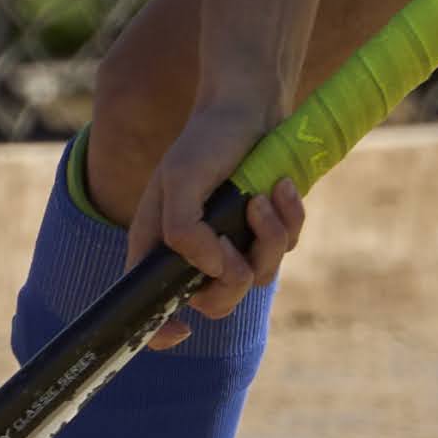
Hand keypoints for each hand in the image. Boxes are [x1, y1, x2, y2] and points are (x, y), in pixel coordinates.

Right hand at [122, 93, 310, 321]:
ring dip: (265, 236)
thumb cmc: (206, 140)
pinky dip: (288, 219)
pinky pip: (284, 247)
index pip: (149, 303)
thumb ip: (185, 229)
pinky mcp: (265, 230)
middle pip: (215, 302)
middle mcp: (194, 251)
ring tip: (262, 196)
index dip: (159, 330)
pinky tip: (280, 188)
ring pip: (257, 276)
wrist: (251, 107)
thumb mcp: (182, 178)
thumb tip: (211, 269)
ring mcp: (232, 242)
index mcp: (159, 244)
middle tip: (234, 243)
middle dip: (232, 278)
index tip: (180, 331)